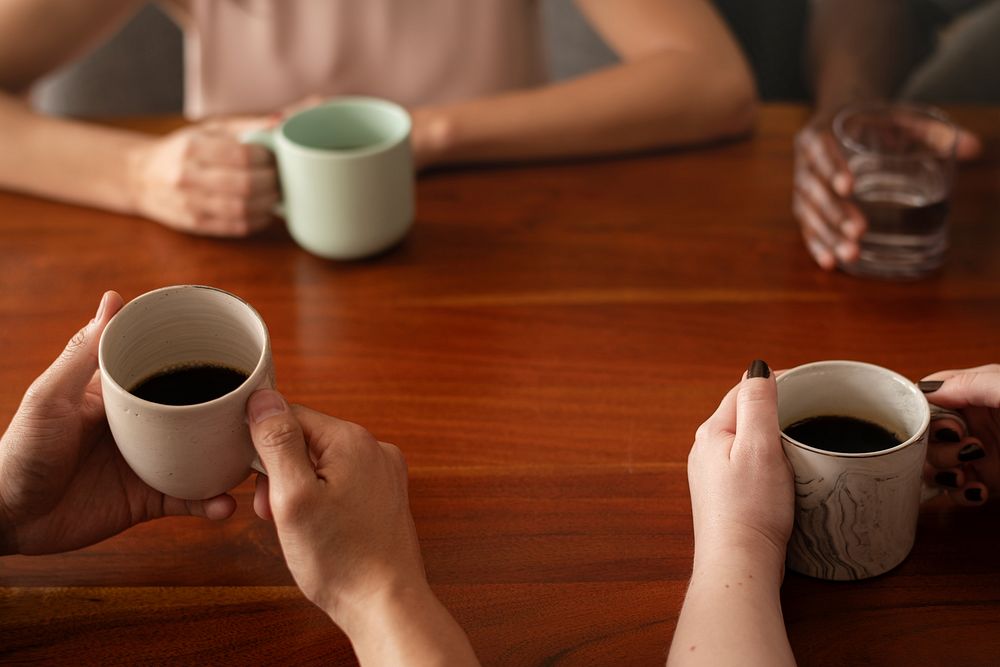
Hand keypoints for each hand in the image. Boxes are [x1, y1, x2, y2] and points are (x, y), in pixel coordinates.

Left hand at [0, 291, 235, 555]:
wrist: (6, 518)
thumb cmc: (18, 451)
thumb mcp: (50, 397)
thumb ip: (82, 354)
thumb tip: (114, 299)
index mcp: (121, 396)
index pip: (168, 370)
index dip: (200, 361)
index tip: (236, 353)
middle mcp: (142, 426)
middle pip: (197, 414)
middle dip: (230, 415)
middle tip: (261, 412)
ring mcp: (149, 463)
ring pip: (203, 457)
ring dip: (230, 460)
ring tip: (254, 460)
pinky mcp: (148, 500)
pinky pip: (189, 499)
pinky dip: (210, 503)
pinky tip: (225, 505)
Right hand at [128, 117, 279, 236]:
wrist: (140, 177)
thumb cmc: (181, 150)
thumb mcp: (207, 130)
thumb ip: (244, 126)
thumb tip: (280, 122)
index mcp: (192, 148)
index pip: (242, 155)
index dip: (266, 158)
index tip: (274, 158)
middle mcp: (188, 176)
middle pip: (245, 184)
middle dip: (272, 182)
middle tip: (280, 178)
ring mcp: (190, 203)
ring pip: (243, 209)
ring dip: (268, 203)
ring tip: (275, 194)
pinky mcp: (196, 224)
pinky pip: (236, 227)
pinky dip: (258, 220)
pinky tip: (264, 211)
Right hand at [246, 390, 425, 622]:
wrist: (385, 603)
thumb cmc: (340, 558)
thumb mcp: (293, 496)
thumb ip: (277, 442)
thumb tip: (263, 398)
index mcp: (353, 439)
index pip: (291, 415)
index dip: (263, 446)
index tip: (254, 481)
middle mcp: (375, 449)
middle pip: (307, 440)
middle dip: (281, 473)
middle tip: (274, 512)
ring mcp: (384, 473)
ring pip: (322, 464)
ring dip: (298, 489)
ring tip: (296, 526)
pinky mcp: (385, 496)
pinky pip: (341, 483)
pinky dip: (321, 500)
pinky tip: (318, 530)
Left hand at [687, 360, 793, 571]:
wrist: (739, 563)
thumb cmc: (750, 508)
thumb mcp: (759, 447)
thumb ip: (758, 405)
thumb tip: (757, 368)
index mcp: (712, 432)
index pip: (743, 391)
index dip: (775, 380)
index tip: (808, 379)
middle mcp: (706, 450)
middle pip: (743, 413)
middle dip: (773, 404)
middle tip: (810, 404)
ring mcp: (713, 475)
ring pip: (746, 439)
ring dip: (771, 431)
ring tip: (802, 432)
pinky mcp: (726, 496)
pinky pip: (747, 463)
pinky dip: (767, 456)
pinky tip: (784, 467)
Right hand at [793, 113, 981, 269]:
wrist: (840, 117)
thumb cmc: (871, 121)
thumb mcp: (900, 118)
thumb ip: (933, 132)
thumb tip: (974, 148)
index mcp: (820, 133)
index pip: (821, 151)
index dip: (833, 169)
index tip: (850, 187)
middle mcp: (805, 162)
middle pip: (814, 189)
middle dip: (835, 212)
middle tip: (859, 230)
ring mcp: (803, 186)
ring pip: (808, 212)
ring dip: (828, 235)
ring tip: (851, 253)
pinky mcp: (805, 205)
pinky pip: (806, 227)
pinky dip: (816, 245)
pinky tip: (829, 263)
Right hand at [921, 365, 999, 505]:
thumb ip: (969, 384)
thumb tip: (925, 389)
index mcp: (977, 391)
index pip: (929, 396)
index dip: (921, 412)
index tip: (936, 425)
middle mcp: (975, 422)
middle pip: (926, 434)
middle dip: (934, 447)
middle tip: (963, 449)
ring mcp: (981, 453)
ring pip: (935, 463)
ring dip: (943, 472)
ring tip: (966, 475)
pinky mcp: (991, 482)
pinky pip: (958, 491)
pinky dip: (960, 495)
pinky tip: (977, 491)